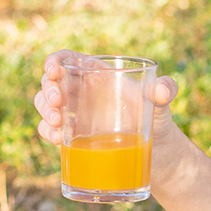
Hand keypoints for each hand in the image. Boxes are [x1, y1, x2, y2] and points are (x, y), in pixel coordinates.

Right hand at [34, 54, 179, 152]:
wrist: (157, 152)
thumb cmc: (157, 118)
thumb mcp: (161, 103)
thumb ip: (165, 90)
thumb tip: (163, 89)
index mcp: (97, 74)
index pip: (67, 59)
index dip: (54, 61)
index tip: (53, 70)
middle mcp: (81, 91)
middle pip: (51, 82)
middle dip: (48, 89)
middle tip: (58, 103)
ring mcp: (74, 114)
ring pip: (44, 104)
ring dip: (44, 111)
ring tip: (58, 123)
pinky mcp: (72, 136)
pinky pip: (49, 129)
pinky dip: (47, 132)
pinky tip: (57, 139)